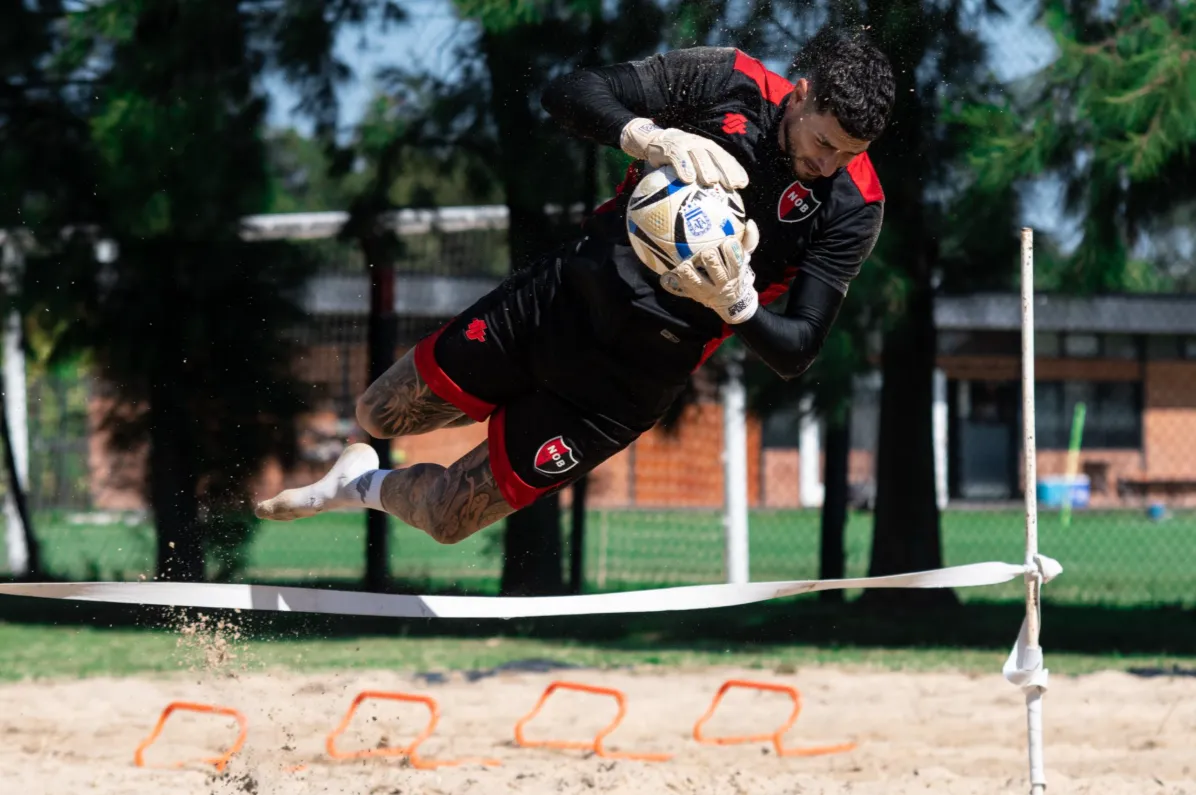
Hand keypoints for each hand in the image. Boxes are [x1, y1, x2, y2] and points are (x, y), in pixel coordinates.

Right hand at [620, 117, 748, 189]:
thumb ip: (697, 183)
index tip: (743, 185)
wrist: (651, 141)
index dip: (735, 170)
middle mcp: (699, 144)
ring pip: (699, 154)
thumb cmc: (673, 161)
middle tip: (732, 186)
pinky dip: (683, 167)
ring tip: (711, 182)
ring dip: (707, 168)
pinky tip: (687, 179)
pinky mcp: (670, 146)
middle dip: (726, 170)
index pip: (725, 158)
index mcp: (707, 149)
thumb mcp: (686, 168)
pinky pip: (678, 156)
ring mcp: (685, 143)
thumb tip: (708, 209)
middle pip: (716, 156)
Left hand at [660, 221, 759, 323]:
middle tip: (706, 251)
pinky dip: (677, 282)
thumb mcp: (744, 258)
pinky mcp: (696, 296)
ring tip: (683, 265)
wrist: (731, 302)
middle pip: (718, 273)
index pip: (736, 262)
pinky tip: (669, 273)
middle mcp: (722, 284)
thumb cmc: (735, 272)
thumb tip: (750, 223)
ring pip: (698, 283)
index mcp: (735, 273)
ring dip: (690, 274)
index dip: (731, 252)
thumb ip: (749, 240)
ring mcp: (708, 292)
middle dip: (711, 261)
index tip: (728, 241)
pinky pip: (685, 289)